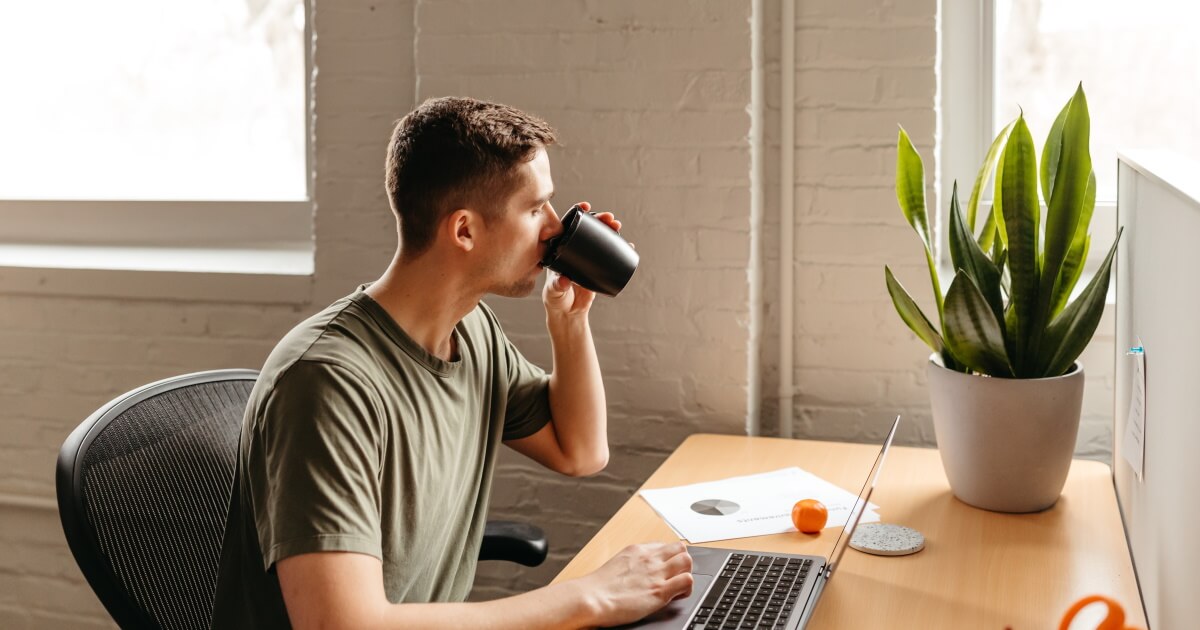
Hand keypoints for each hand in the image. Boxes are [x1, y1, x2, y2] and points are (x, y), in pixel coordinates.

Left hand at [542, 201, 622, 317]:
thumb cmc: (555, 300)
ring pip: (599, 239)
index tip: (585, 206)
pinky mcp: (598, 267)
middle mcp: (573, 250)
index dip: (576, 214)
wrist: (568, 312)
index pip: (567, 226)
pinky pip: (609, 254)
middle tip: (609, 218)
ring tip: (617, 226)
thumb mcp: (554, 292)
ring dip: (609, 230)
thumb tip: (565, 280)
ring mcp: (587, 258)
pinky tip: (627, 244)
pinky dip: (619, 249)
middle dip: (599, 220)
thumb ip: (557, 286)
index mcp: (559, 250)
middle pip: (587, 229)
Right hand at [574, 542, 693, 627]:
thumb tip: (640, 569)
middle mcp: (649, 558)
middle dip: (682, 562)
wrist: (592, 598)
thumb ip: (634, 563)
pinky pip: (687, 581)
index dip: (669, 558)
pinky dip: (686, 589)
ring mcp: (656, 573)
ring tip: (677, 586)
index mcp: (638, 550)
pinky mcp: (660, 591)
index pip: (665, 545)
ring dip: (686, 573)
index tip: (665, 569)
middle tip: (675, 576)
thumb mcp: (618, 563)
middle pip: (680, 548)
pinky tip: (676, 596)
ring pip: (687, 561)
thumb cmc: (600, 586)